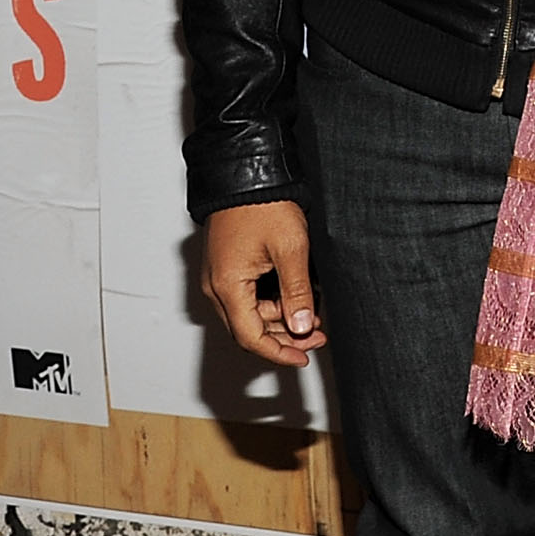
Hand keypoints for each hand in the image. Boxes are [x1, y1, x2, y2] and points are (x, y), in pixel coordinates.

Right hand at [203, 200, 325, 366]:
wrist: (247, 177)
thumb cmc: (263, 207)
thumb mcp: (291, 250)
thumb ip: (296, 292)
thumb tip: (301, 326)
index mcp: (227, 287)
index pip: (250, 337)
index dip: (278, 352)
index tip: (302, 358)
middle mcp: (217, 287)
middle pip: (249, 329)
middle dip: (285, 337)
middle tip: (318, 336)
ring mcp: (220, 278)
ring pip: (250, 314)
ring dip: (281, 320)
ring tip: (314, 316)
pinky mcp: (228, 268)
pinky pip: (249, 297)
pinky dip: (273, 303)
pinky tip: (297, 298)